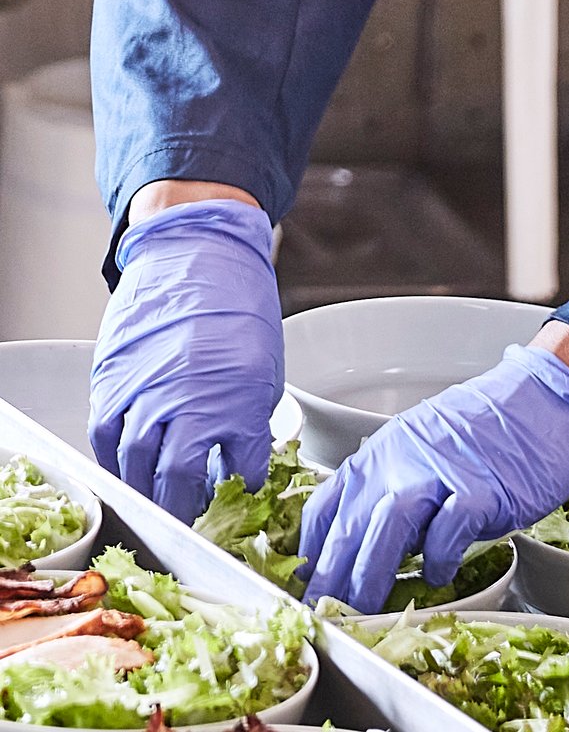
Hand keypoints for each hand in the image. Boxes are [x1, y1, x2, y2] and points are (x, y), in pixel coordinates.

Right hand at [89, 200, 283, 523]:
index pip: (240, 467)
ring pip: (137, 463)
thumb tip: (241, 457)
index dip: (241, 486)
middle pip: (177, 479)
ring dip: (147, 490)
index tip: (240, 494)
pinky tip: (129, 467)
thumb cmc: (237, 302)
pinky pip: (106, 435)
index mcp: (236, 394)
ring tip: (159, 500)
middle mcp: (187, 398)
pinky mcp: (113, 378)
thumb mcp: (263, 361)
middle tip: (189, 515)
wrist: (197, 251)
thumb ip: (250, 415)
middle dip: (184, 506)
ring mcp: (144, 389)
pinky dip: (115, 458)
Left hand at [298, 344, 568, 611]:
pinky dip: (438, 560)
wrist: (550, 395)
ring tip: (364, 611)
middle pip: (350, 524)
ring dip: (370, 576)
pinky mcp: (482, 488)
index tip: (306, 586)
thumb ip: (394, 484)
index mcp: (385, 448)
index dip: (311, 553)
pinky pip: (448, 532)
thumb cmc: (493, 425)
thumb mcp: (426, 445)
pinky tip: (439, 575)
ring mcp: (442, 471)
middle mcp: (404, 457)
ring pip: (387, 528)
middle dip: (330, 579)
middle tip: (324, 616)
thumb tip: (367, 541)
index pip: (327, 505)